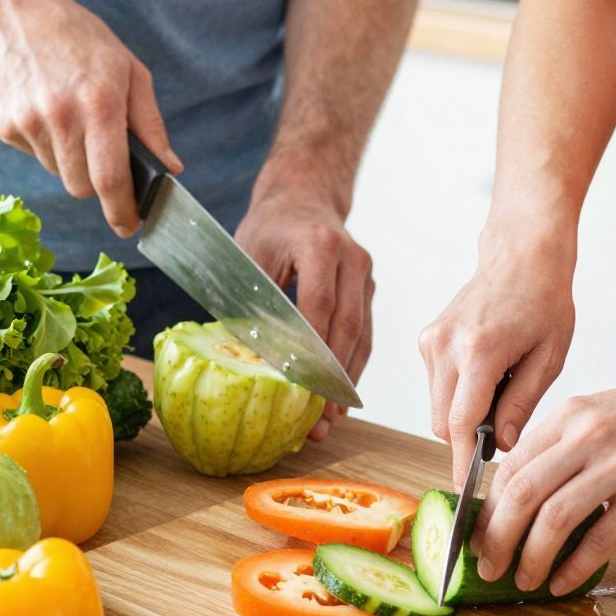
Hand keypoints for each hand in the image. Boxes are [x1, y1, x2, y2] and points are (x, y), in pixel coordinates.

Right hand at [0, 0, 179, 237]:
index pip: (111, 178)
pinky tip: (46, 107)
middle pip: (83, 186)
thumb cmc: (81, 39)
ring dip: (71, 160)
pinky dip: (46, 144)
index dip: (122, 210)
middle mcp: (61, 117)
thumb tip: (171, 167)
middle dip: (99, 184)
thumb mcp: (129, 70)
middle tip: (104, 156)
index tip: (130, 226)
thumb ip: (150, 124)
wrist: (12, 12)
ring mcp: (28, 122)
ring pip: (58, 173)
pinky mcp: (3, 125)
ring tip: (71, 116)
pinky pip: (34, 155)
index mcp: (100, 103)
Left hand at [235, 186, 373, 442]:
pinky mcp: (369, 291)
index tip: (300, 389)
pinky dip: (351, 368)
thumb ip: (253, 300)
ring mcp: (366, 276)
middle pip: (346, 328)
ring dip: (344, 381)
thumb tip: (246, 356)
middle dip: (331, 378)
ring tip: (329, 420)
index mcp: (320, 244)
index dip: (311, 351)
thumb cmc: (271, 226)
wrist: (305, 195)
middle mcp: (352, 260)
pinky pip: (364, 335)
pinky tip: (338, 398)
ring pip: (361, 337)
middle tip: (319, 420)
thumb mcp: (250, 254)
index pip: (319, 306)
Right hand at [419, 232, 577, 485]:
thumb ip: (521, 404)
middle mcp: (446, 345)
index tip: (466, 489)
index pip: (459, 423)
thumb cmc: (546, 302)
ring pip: (436, 406)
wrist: (522, 255)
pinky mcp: (427, 338)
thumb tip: (500, 445)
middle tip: (504, 432)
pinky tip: (488, 373)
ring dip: (462, 415)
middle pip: (441, 421)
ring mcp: (431, 340)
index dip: (461, 461)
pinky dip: (457, 393)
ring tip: (502, 389)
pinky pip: (436, 385)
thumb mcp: (549, 358)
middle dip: (467, 438)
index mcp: (480, 350)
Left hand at [473, 358, 615, 596]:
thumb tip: (533, 495)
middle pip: (518, 495)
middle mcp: (587, 436)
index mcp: (571, 415)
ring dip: (529, 559)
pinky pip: (599, 539)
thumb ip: (570, 447)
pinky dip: (573, 567)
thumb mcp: (608, 414)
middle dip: (495, 539)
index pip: (508, 467)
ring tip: (523, 580)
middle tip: (487, 567)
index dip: (486, 509)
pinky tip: (563, 582)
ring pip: (551, 520)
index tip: (479, 537)